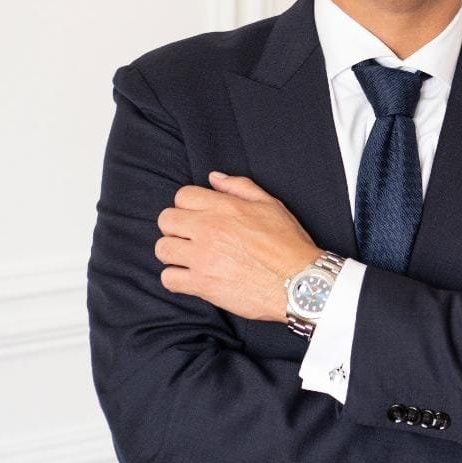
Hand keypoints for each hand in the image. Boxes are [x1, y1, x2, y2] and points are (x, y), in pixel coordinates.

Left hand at [154, 171, 322, 322]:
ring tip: (189, 257)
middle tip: (191, 236)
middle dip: (176, 227)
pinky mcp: (202, 285)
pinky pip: (169, 279)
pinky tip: (190, 277)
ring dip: (174, 252)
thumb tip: (214, 178)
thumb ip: (239, 186)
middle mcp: (209, 230)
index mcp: (224, 207)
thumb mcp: (270, 204)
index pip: (182, 196)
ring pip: (163, 249)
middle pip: (166, 220)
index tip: (198, 216)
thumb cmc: (288, 244)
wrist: (299, 282)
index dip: (189, 205)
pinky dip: (176, 279)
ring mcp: (203, 258)